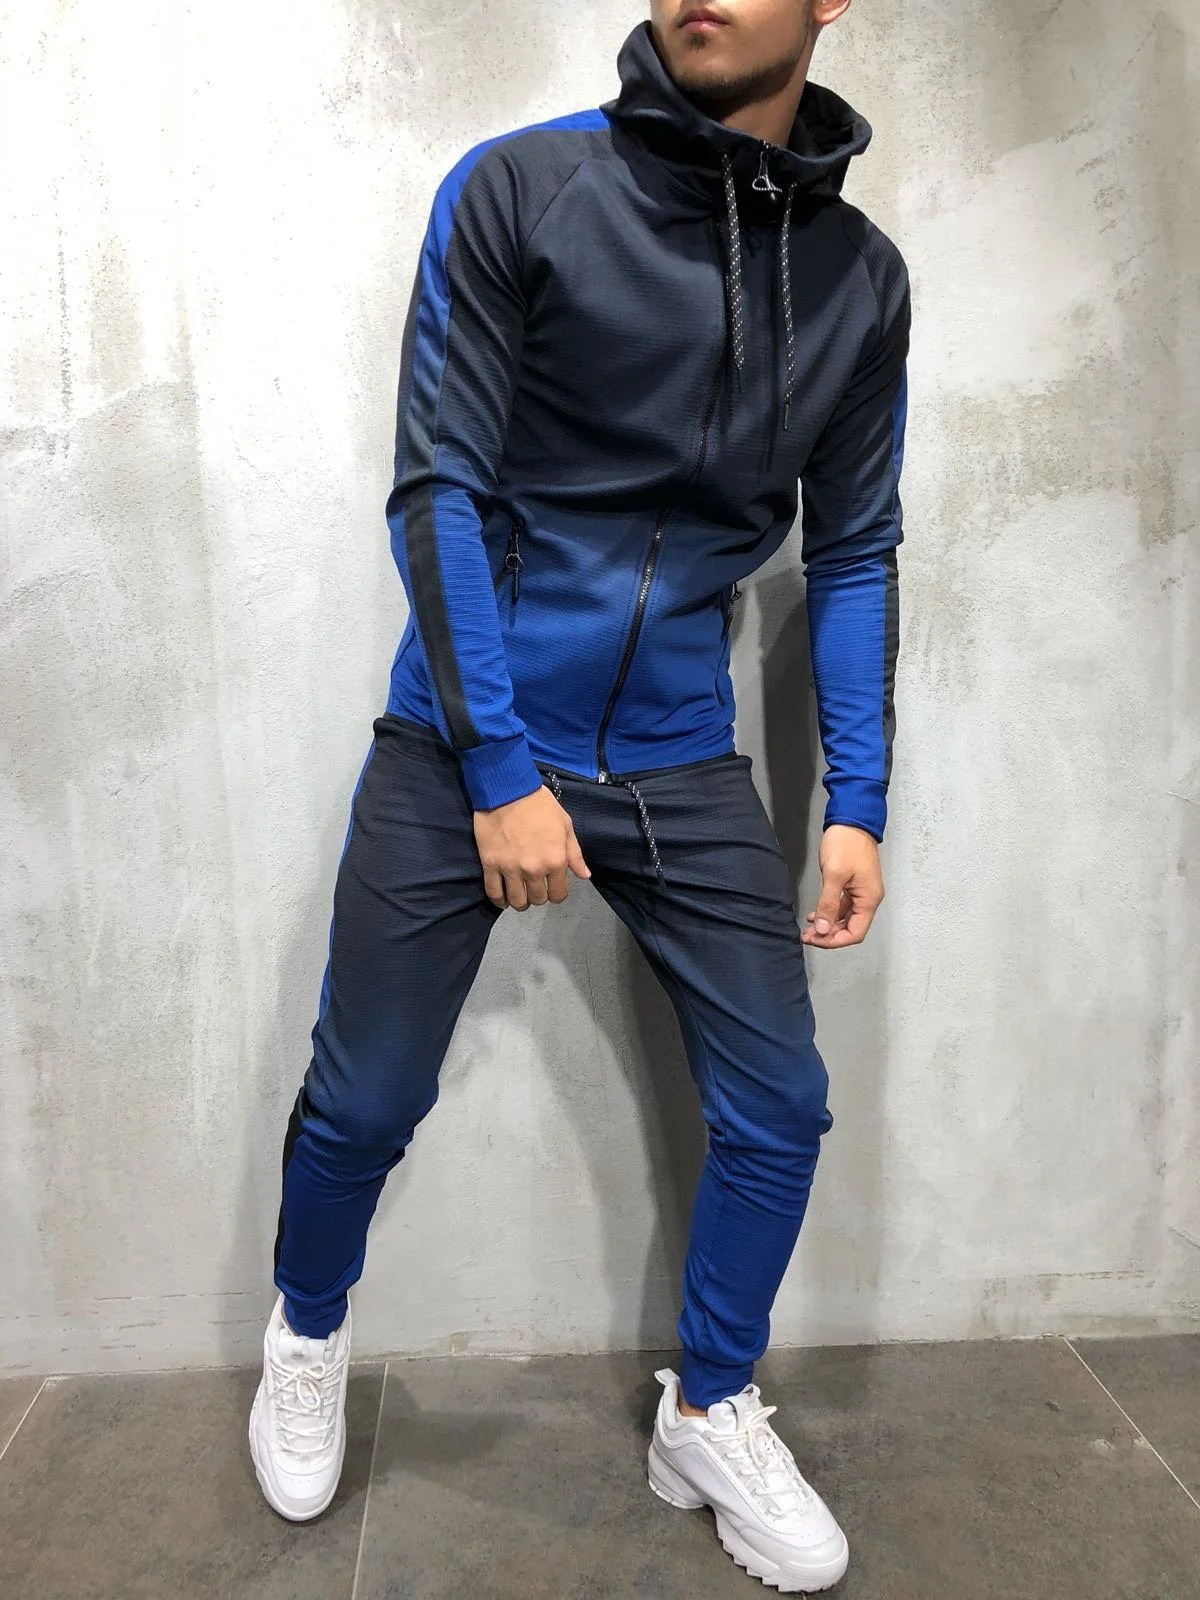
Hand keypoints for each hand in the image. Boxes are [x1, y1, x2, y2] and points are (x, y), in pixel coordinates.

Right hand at [474, 784, 590, 909]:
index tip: (552, 888)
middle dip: (539, 897)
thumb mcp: (565, 825)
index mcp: (555, 860)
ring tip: (520, 894)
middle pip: (538, 900)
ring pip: (517, 901)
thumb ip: (574, 854)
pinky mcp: (490, 865)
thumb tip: (584, 876)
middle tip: (535, 887)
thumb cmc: (539, 805)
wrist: (508, 790)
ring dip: (520, 902)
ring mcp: (510, 869)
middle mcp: (534, 869)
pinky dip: (499, 900)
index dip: (557, 894)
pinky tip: (503, 899)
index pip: (559, 894)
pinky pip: (494, 892)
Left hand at [801, 824, 883, 948]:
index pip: (855, 933)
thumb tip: (822, 930)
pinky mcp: (853, 885)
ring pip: (846, 918)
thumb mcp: (834, 875)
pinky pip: (843, 906)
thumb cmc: (846, 844)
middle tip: (807, 935)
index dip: (834, 940)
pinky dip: (829, 912)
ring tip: (808, 928)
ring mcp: (861, 892)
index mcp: (868, 899)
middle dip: (829, 935)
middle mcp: (868, 899)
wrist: (852, 820)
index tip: (814, 939)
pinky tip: (815, 913)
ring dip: (828, 925)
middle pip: (851, 928)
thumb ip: (828, 904)